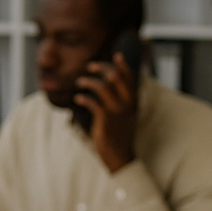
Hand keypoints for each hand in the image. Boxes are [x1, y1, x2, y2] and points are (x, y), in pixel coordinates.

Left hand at [74, 52, 137, 173]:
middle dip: (101, 68)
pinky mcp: (105, 120)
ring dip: (88, 82)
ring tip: (80, 82)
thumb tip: (112, 84)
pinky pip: (92, 103)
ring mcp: (116, 112)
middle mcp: (127, 104)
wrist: (120, 155)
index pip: (131, 78)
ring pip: (102, 87)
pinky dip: (83, 98)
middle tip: (90, 66)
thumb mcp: (126, 114)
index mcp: (133, 101)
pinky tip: (78, 99)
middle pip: (115, 77)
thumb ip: (123, 99)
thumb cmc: (119, 132)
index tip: (116, 55)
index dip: (123, 65)